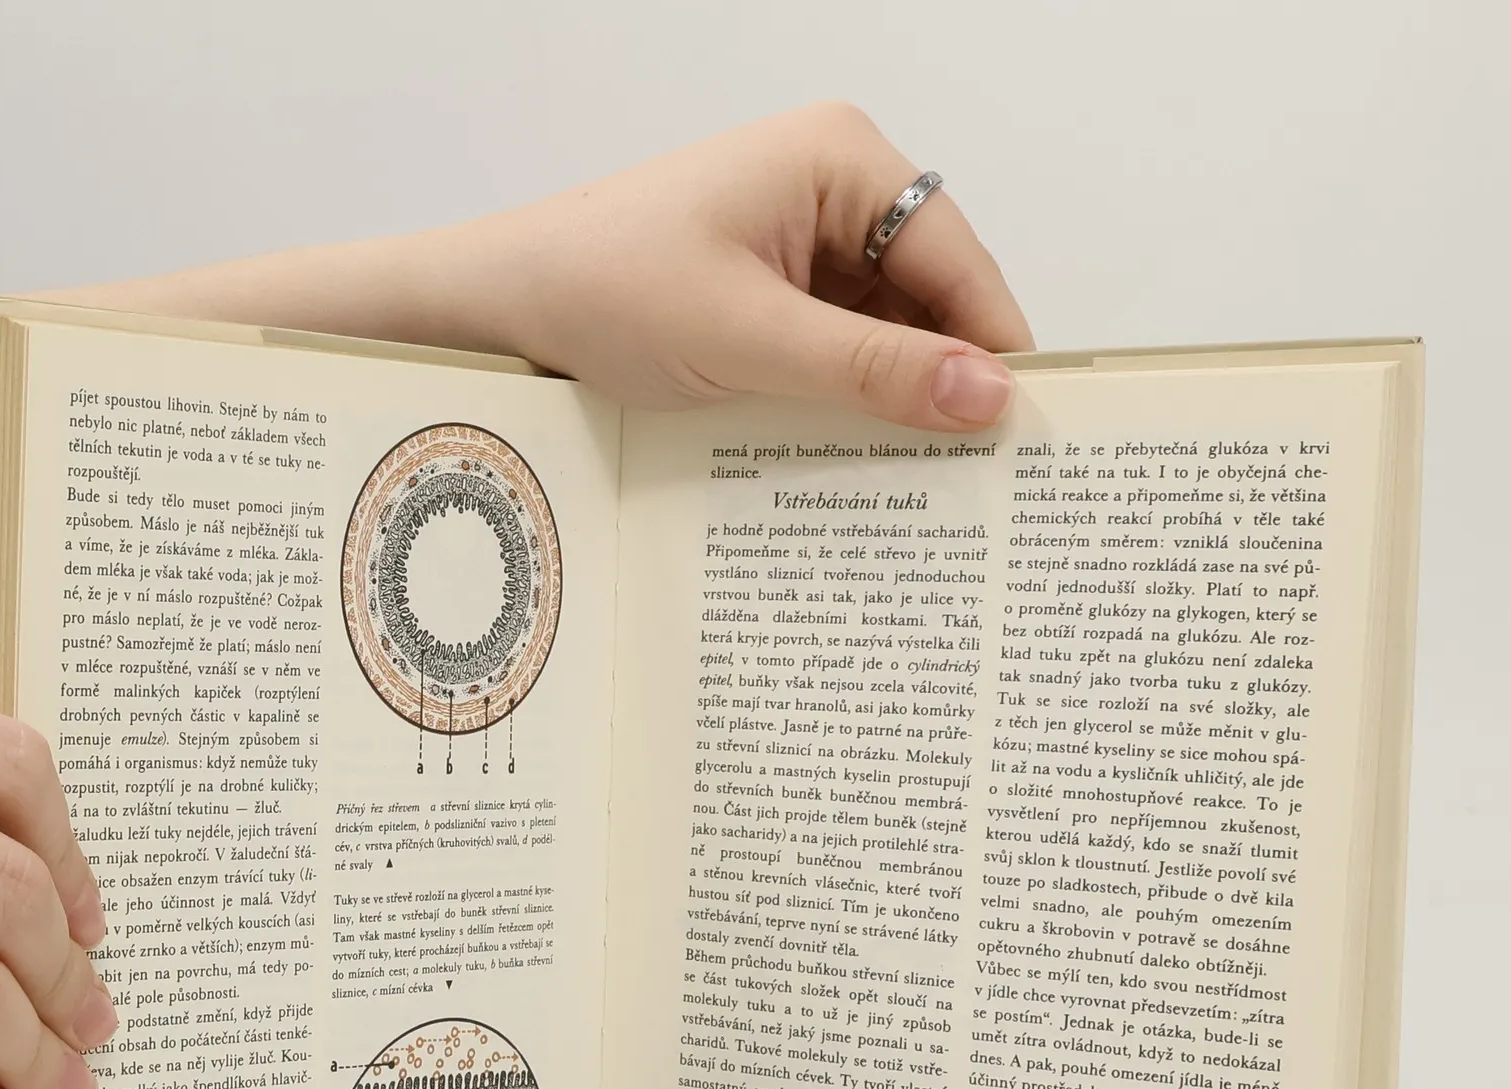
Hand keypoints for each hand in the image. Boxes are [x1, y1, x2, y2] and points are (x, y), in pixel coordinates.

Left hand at [0, 103, 1032, 662]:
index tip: (1028, 457)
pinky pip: (829, 362)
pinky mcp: (758, 300)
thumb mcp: (746, 342)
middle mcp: (830, 191)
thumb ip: (873, 375)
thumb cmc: (592, 292)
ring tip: (907, 506)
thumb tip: (991, 401)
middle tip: (972, 504)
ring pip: (881, 345)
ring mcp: (794, 247)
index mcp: (842, 159)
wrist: (482, 314)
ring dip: (884, 418)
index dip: (997, 363)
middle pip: (930, 308)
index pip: (965, 269)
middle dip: (940, 398)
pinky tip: (837, 480)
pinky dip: (835, 418)